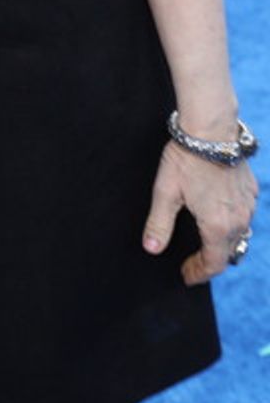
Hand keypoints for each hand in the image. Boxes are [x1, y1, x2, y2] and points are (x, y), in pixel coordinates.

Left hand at [142, 143, 258, 283]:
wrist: (211, 127)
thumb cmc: (186, 157)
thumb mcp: (166, 191)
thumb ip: (159, 223)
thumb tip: (152, 249)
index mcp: (217, 226)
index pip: (213, 263)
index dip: (199, 273)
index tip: (187, 276)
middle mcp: (238, 219)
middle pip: (228, 252)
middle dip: (211, 261)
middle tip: (192, 263)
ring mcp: (248, 204)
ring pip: (240, 235)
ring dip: (224, 242)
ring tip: (206, 242)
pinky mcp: (251, 189)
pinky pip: (245, 215)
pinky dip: (233, 222)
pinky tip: (218, 214)